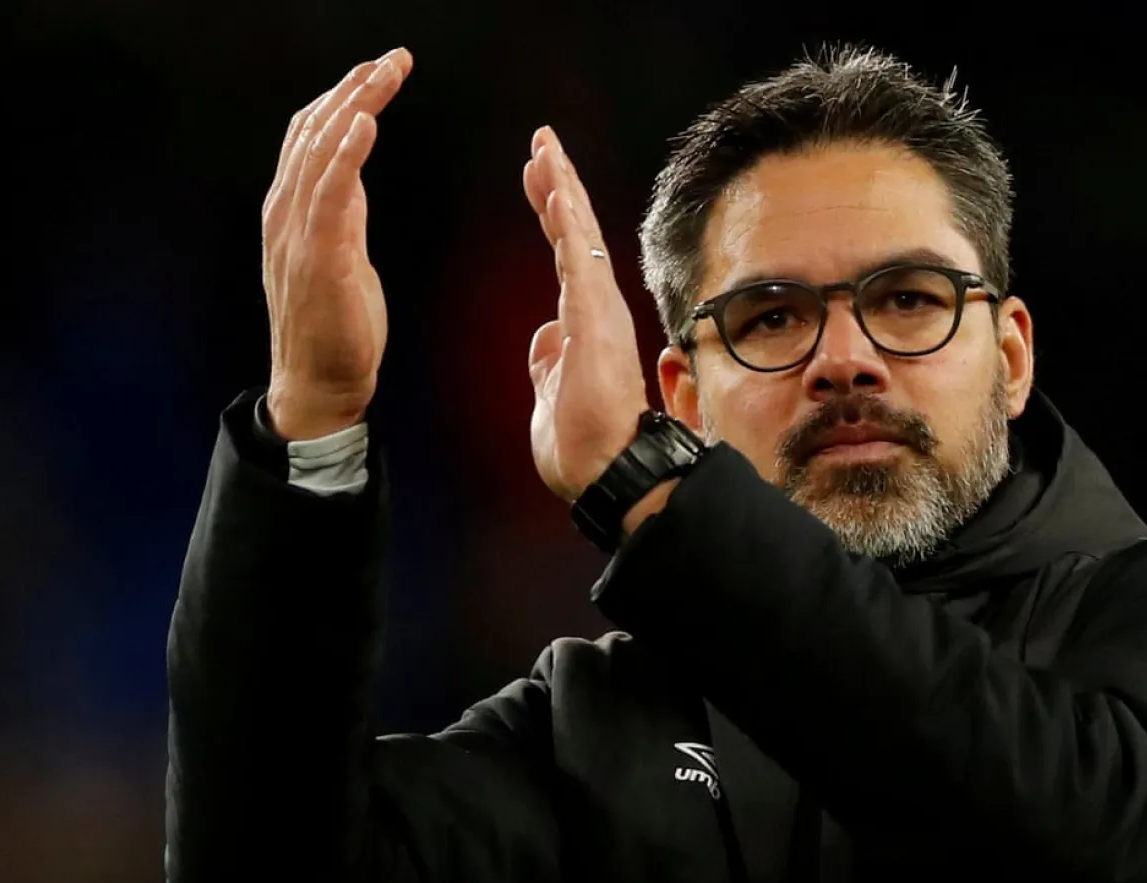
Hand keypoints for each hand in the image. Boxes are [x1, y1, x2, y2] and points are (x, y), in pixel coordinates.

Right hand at [261, 47, 412, 439]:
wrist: (320, 385)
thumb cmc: (334, 325)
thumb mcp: (340, 252)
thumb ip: (340, 210)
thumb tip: (350, 170)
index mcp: (292, 209)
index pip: (313, 134)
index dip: (344, 95)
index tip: (381, 68)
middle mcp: (286, 212)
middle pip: (316, 129)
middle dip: (356, 87)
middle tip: (396, 58)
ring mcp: (297, 233)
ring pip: (322, 150)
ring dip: (356, 104)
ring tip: (386, 72)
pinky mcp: (318, 257)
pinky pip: (329, 193)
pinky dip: (346, 153)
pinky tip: (366, 122)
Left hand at [522, 127, 649, 501]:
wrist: (607, 474)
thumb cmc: (584, 446)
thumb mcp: (550, 395)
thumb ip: (548, 362)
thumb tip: (543, 336)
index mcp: (585, 324)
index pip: (568, 256)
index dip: (553, 214)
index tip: (539, 179)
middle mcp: (598, 309)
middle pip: (577, 234)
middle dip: (558, 186)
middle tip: (541, 145)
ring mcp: (600, 311)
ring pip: (579, 235)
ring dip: (561, 188)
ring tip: (544, 148)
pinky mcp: (596, 319)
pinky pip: (579, 258)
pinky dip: (567, 220)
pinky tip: (556, 187)